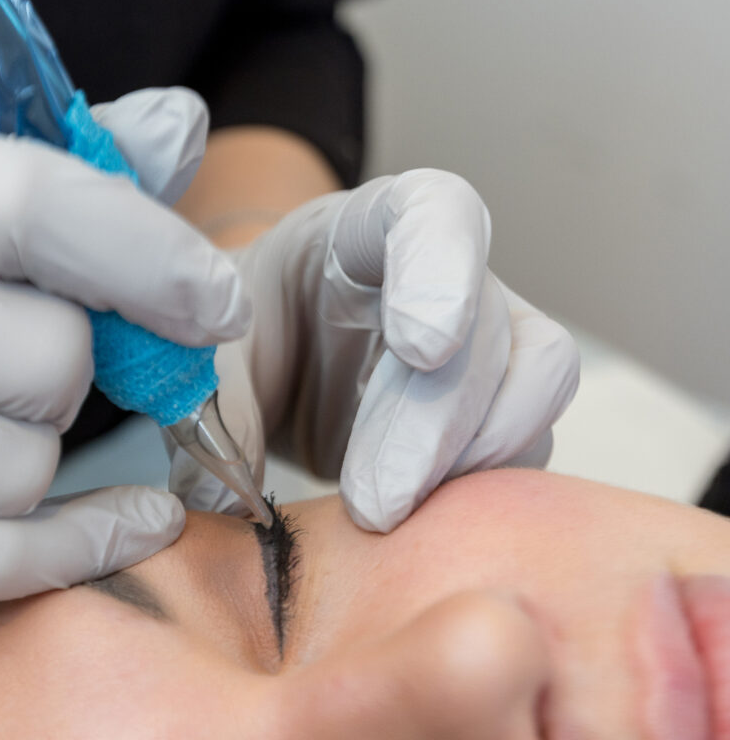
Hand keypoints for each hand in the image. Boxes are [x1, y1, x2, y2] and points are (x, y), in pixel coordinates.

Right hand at [0, 89, 247, 640]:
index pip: (34, 202)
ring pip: (24, 464)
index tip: (215, 302)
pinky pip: (9, 555)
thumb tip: (181, 123)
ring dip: (37, 463)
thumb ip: (65, 180)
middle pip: (47, 355)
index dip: (150, 256)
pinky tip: (116, 521)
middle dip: (68, 377)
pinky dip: (79, 541)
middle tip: (17, 377)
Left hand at [169, 169, 578, 531]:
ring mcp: (487, 345)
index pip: (437, 212)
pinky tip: (411, 527)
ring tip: (381, 518)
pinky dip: (475, 500)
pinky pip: (524, 454)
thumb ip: (216, 404)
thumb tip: (225, 499)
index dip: (443, 271)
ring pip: (532, 388)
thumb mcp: (206, 351)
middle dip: (436, 423)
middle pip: (488, 326)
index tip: (423, 347)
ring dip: (465, 465)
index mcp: (369, 230)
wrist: (268, 366)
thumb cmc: (241, 332)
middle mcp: (448, 276)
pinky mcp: (499, 415)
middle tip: (374, 505)